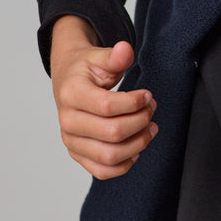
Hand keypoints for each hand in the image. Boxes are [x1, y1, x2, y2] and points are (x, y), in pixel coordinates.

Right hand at [50, 16, 157, 179]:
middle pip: (112, 133)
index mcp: (71, 94)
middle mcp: (68, 121)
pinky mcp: (78, 154)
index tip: (148, 95)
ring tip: (151, 128)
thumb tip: (125, 49)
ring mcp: (71, 141)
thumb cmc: (86, 69)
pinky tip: (138, 147)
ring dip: (138, 144)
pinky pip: (101, 171)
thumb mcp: (99, 56)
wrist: (68, 81)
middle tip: (152, 109)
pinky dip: (124, 164)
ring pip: (109, 156)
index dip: (134, 102)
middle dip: (140, 121)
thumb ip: (115, 56)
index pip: (107, 106)